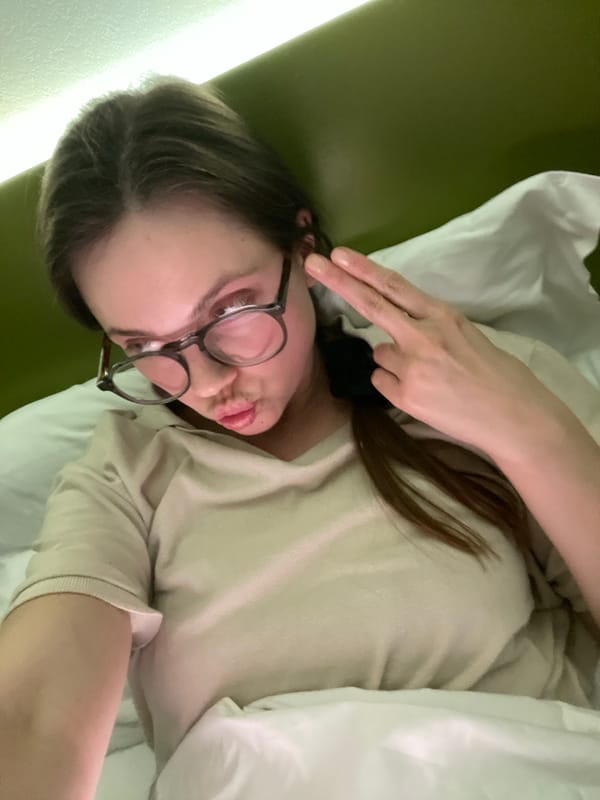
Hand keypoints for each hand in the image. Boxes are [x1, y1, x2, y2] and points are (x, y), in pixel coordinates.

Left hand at [305, 247, 563, 455]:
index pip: (396, 287)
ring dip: (394, 360)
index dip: (365, 270)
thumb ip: (430, 327)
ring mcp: (412, 368)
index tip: (339, 254)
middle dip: (339, 282)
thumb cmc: (499, 375)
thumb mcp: (467, 336)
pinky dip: (395, 385)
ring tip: (430, 376)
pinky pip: (382, 381)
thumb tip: (395, 334)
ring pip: (380, 353)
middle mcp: (423, 337)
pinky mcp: (405, 397)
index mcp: (443, 317)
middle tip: (313, 264)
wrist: (515, 418)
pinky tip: (425, 393)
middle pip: (372, 306)